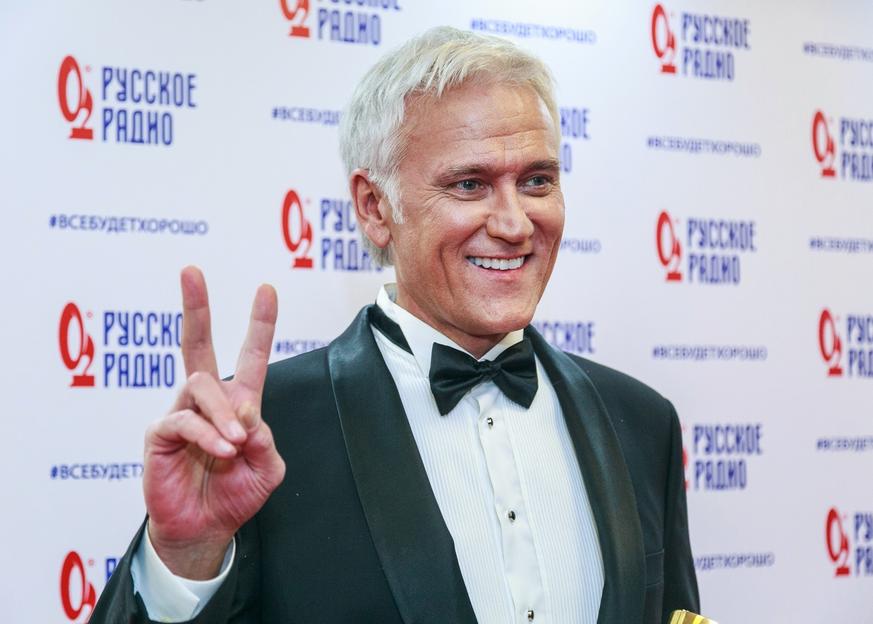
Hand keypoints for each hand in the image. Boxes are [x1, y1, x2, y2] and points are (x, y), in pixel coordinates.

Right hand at [142, 266, 285, 578]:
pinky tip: (222, 451)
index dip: (260, 323)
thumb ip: (265, 440)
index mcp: (239, 402)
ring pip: (201, 386)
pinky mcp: (161, 434)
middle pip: (196, 344)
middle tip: (191, 271)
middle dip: (195, 305)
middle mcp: (208, 400)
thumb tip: (247, 412)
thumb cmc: (236, 494)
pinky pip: (184, 420)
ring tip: (236, 445)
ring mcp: (182, 413)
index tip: (267, 289)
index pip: (250, 355)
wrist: (206, 530)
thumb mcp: (267, 468)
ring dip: (223, 413)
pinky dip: (207, 434)